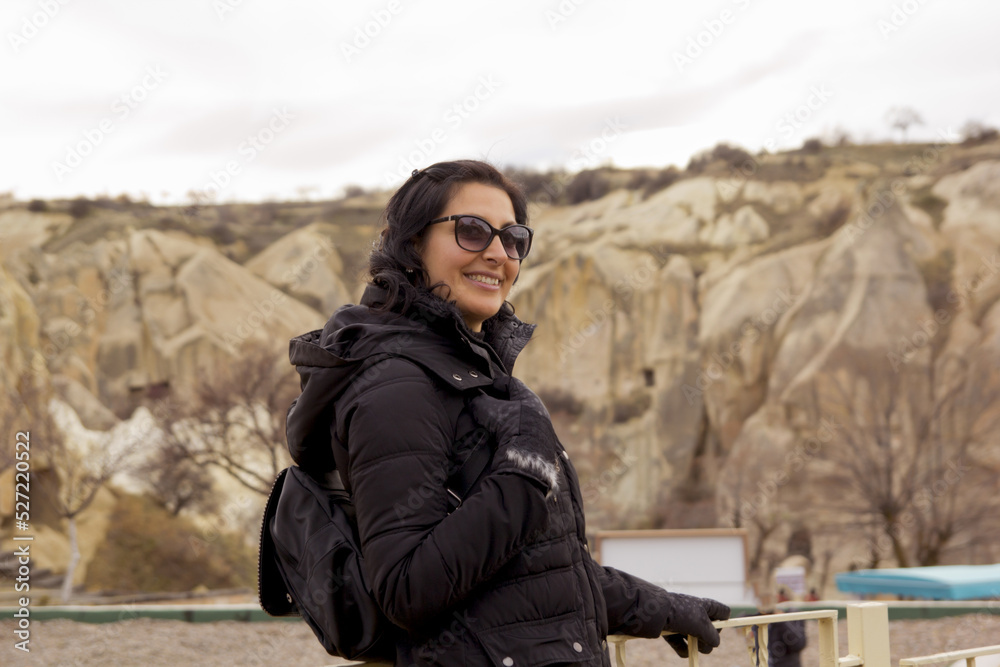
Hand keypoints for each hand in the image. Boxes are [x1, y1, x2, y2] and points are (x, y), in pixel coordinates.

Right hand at [469, 377, 560, 494]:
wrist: (527, 455)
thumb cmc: (510, 424)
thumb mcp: (488, 409)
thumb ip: (478, 401)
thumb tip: (471, 399)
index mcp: (528, 397)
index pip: (511, 383)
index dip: (497, 383)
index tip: (485, 386)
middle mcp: (535, 411)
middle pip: (514, 402)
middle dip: (498, 404)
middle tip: (483, 406)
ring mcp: (535, 429)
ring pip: (514, 420)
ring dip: (500, 422)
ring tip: (485, 424)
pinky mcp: (533, 445)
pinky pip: (516, 435)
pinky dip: (505, 435)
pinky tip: (494, 438)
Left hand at [660, 594, 729, 657]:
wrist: (653, 612)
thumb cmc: (682, 614)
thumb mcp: (702, 625)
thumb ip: (713, 636)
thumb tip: (714, 643)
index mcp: (704, 606)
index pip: (722, 612)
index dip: (724, 621)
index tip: (719, 628)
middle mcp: (694, 613)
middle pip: (711, 630)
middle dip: (709, 639)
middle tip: (703, 639)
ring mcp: (682, 623)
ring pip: (696, 639)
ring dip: (697, 646)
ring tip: (693, 645)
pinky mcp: (671, 631)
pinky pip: (682, 645)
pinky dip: (684, 649)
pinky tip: (685, 651)